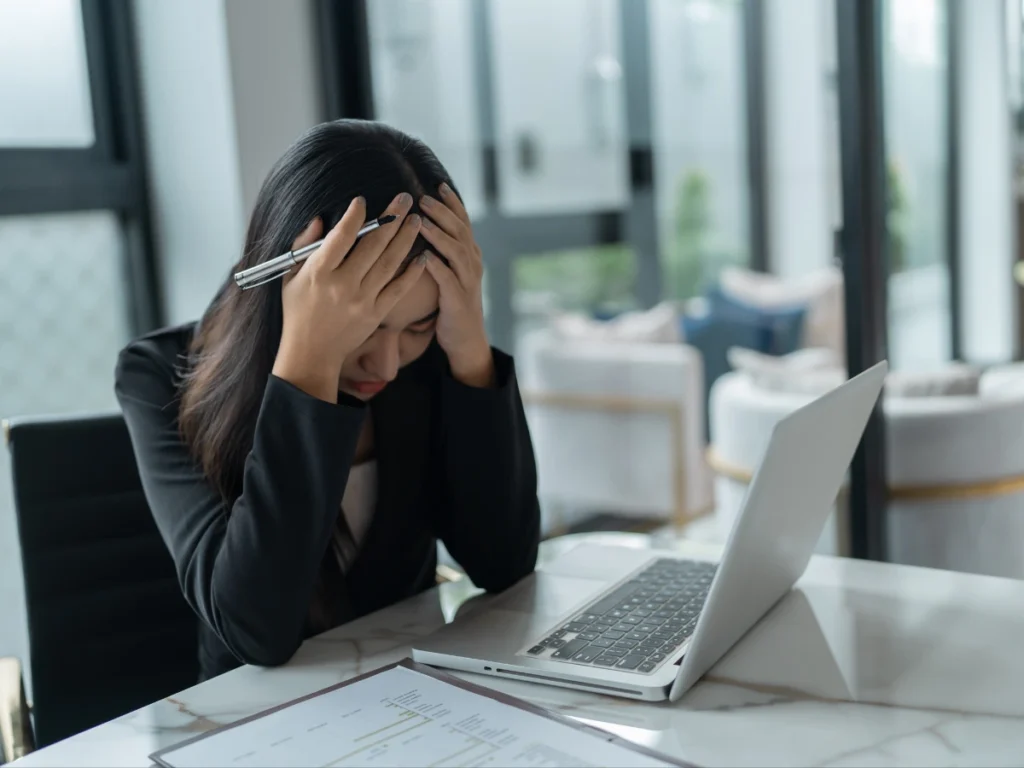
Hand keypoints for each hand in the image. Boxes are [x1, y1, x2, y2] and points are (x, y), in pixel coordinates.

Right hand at [272, 193, 425, 401]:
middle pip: (372, 246)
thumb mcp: (290, 277)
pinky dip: (411, 272)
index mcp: (319, 273)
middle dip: (390, 219)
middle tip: (405, 198)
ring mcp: (362, 300)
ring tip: (416, 219)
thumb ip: (304, 246)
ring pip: (389, 264)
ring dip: (405, 239)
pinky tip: (423, 256)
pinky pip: (398, 289)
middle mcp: (342, 285)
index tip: (363, 200)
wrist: (311, 353)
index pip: (340, 237)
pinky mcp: (376, 314)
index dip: (354, 217)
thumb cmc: (298, 311)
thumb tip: (320, 219)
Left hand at [419, 184, 493, 387]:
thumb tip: (423, 227)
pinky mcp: (458, 299)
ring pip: (455, 250)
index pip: (463, 222)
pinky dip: (436, 266)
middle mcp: (472, 264)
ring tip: (420, 221)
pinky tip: (423, 256)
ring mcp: (467, 281)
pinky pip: (448, 279)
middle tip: (422, 198)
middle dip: (441, 212)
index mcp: (470, 255)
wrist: (466, 339)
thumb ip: (443, 251)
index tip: (438, 184)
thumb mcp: (451, 272)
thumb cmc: (451, 304)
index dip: (452, 203)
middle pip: (459, 230)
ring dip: (438, 234)